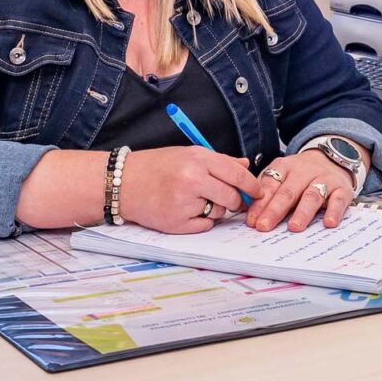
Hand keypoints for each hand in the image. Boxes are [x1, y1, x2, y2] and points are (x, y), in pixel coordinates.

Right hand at [119, 146, 262, 233]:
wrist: (123, 182)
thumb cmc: (155, 166)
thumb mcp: (187, 154)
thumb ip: (218, 161)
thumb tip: (245, 165)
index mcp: (197, 158)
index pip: (237, 174)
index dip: (251, 185)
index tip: (258, 192)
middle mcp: (192, 179)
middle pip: (231, 197)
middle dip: (234, 201)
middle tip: (228, 199)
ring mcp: (184, 202)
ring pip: (219, 213)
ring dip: (214, 209)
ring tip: (194, 199)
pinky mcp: (177, 223)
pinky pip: (204, 226)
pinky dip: (200, 221)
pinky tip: (184, 209)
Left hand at [246, 150, 355, 232]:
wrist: (332, 158)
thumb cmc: (300, 174)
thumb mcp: (281, 174)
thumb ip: (265, 189)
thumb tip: (245, 209)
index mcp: (284, 167)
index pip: (270, 184)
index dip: (259, 203)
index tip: (252, 220)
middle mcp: (303, 171)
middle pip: (288, 191)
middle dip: (274, 210)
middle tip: (264, 226)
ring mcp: (324, 179)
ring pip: (312, 195)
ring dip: (302, 212)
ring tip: (293, 227)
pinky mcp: (342, 189)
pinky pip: (338, 200)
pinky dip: (334, 212)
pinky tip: (328, 223)